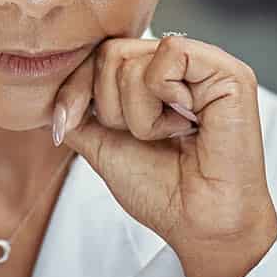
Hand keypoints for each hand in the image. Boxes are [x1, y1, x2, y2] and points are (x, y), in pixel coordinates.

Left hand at [51, 34, 276, 276]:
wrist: (197, 224)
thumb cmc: (161, 190)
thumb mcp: (101, 144)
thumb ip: (77, 112)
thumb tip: (47, 91)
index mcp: (155, 77)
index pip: (98, 54)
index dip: (75, 87)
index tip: (67, 125)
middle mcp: (181, 66)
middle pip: (110, 52)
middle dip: (110, 108)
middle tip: (147, 137)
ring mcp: (206, 65)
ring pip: (132, 58)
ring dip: (138, 114)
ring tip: (171, 135)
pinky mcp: (229, 72)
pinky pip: (170, 53)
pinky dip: (164, 97)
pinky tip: (188, 123)